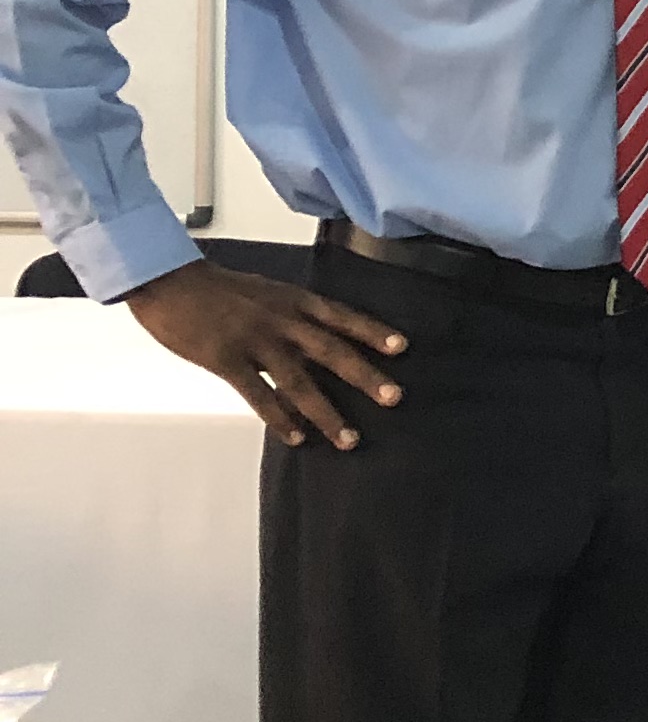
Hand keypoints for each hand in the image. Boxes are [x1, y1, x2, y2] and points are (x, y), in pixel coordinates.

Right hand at [122, 258, 406, 447]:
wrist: (170, 283)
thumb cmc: (219, 290)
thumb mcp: (268, 292)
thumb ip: (295, 315)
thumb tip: (323, 340)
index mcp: (293, 300)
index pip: (342, 316)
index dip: (373, 331)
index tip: (402, 347)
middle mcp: (281, 320)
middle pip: (330, 350)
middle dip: (364, 376)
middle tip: (394, 398)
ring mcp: (254, 341)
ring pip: (299, 382)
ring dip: (326, 413)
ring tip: (349, 438)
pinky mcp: (226, 361)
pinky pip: (258, 395)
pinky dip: (279, 418)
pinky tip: (296, 437)